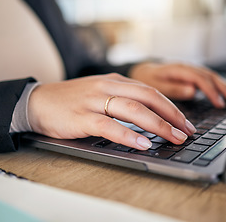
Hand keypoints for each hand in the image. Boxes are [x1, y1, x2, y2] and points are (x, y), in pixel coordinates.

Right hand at [28, 73, 196, 149]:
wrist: (38, 101)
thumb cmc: (71, 100)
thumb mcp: (99, 93)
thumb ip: (121, 100)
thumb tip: (148, 117)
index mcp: (114, 81)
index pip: (150, 91)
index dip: (171, 107)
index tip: (184, 122)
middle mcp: (107, 87)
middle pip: (148, 97)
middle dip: (172, 115)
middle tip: (187, 132)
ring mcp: (94, 101)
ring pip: (134, 110)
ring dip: (158, 125)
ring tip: (173, 138)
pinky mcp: (82, 117)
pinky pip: (110, 126)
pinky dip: (129, 135)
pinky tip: (143, 144)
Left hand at [129, 62, 225, 107]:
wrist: (142, 71)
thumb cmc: (147, 79)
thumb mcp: (155, 85)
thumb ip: (173, 88)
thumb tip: (192, 91)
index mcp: (178, 69)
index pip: (200, 79)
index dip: (211, 91)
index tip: (220, 104)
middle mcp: (187, 68)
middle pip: (210, 76)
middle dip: (224, 89)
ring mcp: (191, 71)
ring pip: (212, 77)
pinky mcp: (192, 76)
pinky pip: (209, 79)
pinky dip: (220, 86)